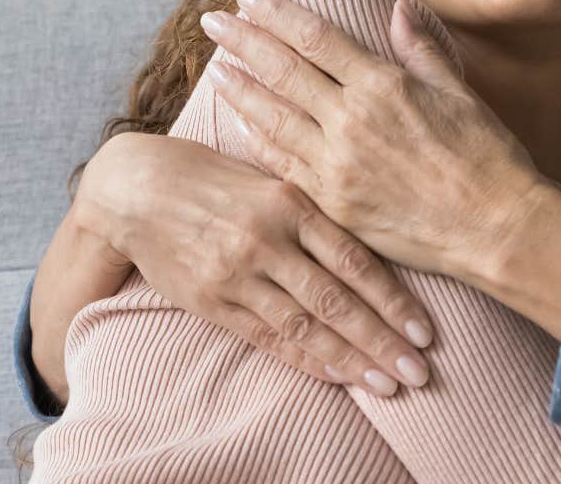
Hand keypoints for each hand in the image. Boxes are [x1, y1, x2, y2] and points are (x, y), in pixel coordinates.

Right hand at [73, 130, 436, 395]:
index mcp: (290, 203)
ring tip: (389, 384)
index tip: (425, 330)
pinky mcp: (212, 301)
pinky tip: (338, 376)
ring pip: (305, 326)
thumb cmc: (214, 177)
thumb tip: (377, 229)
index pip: (354, 260)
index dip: (393, 299)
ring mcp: (238, 275)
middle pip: (336, 300)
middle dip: (383, 340)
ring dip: (351, 360)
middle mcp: (267, 241)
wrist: (135, 188)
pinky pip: (268, 337)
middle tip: (419, 370)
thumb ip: (315, 208)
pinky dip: (306, 360)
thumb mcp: (270, 176)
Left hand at [199, 0, 545, 280]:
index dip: (276, 12)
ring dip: (239, 89)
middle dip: (243, 40)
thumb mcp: (458, 91)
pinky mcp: (333, 204)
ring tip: (216, 67)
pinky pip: (283, 165)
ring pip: (272, 118)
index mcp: (383, 85)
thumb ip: (419, 50)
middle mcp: (352, 121)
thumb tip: (397, 10)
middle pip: (282, 70)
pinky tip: (239, 123)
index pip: (314, 37)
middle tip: (212, 19)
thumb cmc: (487, 157)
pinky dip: (257, 140)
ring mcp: (337, 165)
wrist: (496, 227)